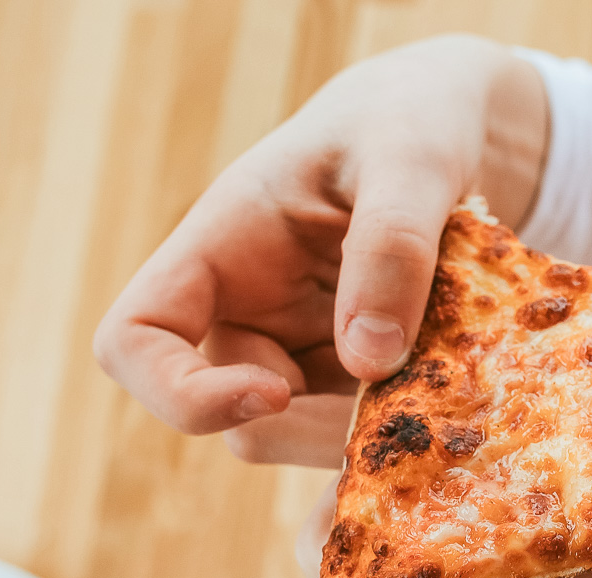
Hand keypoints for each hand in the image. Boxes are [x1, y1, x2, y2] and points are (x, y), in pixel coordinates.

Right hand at [93, 35, 548, 466]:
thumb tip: (367, 361)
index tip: (272, 392)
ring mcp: (300, 356)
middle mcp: (248, 315)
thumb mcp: (413, 158)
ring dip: (372, 436)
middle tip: (417, 405)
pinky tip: (456, 404)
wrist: (453, 132)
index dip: (178, 392)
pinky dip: (405, 434)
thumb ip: (391, 244)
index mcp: (222, 250)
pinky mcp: (353, 382)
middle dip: (320, 431)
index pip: (134, 341)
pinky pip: (361, 436)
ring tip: (454, 378)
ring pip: (309, 441)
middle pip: (241, 422)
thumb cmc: (412, 122)